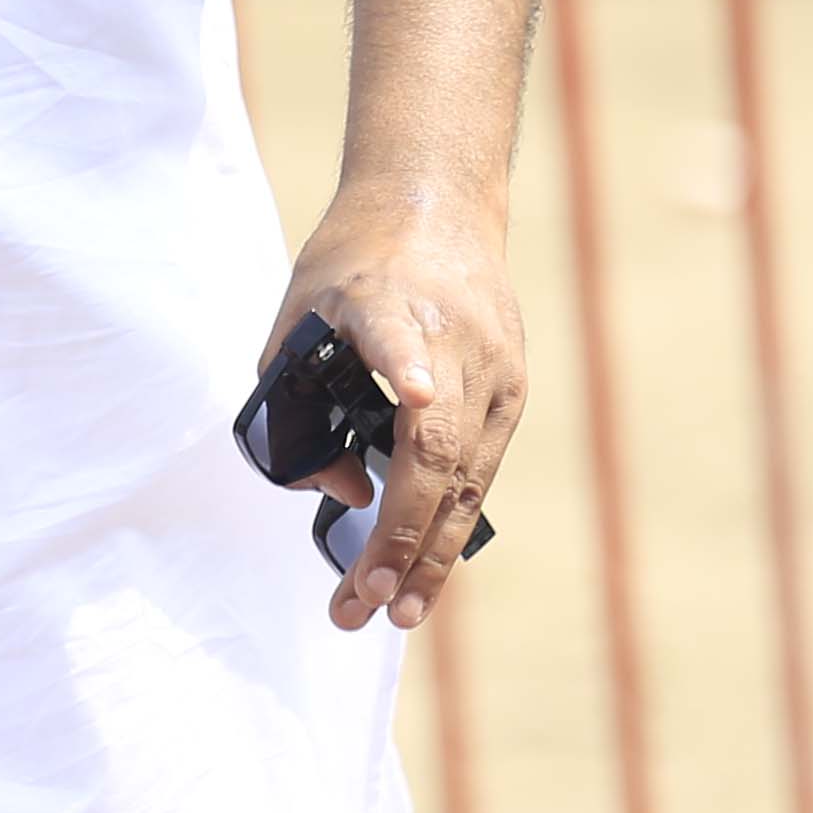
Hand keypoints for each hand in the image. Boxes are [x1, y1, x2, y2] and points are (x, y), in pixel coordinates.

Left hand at [263, 172, 521, 633]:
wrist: (438, 198)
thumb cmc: (355, 257)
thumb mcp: (301, 309)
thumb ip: (300, 402)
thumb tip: (346, 494)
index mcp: (391, 301)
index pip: (399, 337)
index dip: (404, 366)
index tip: (413, 389)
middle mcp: (455, 338)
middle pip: (436, 449)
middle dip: (401, 536)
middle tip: (364, 602)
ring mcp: (494, 366)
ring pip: (467, 477)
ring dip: (431, 553)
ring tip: (397, 614)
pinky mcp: (512, 386)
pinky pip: (479, 468)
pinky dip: (450, 523)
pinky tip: (422, 571)